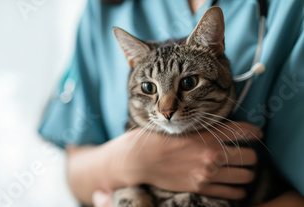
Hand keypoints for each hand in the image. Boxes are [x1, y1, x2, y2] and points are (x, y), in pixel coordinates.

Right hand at [103, 122, 261, 199]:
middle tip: (244, 155)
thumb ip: (205, 129)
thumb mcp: (183, 128)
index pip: (243, 132)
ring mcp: (207, 173)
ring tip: (241, 172)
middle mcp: (211, 154)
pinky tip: (234, 187)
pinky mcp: (200, 187)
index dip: (255, 132)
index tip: (256, 134)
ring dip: (246, 173)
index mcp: (207, 135)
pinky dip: (238, 191)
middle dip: (250, 156)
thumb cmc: (158, 140)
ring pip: (245, 176)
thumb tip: (227, 129)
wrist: (139, 160)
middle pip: (250, 157)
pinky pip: (232, 193)